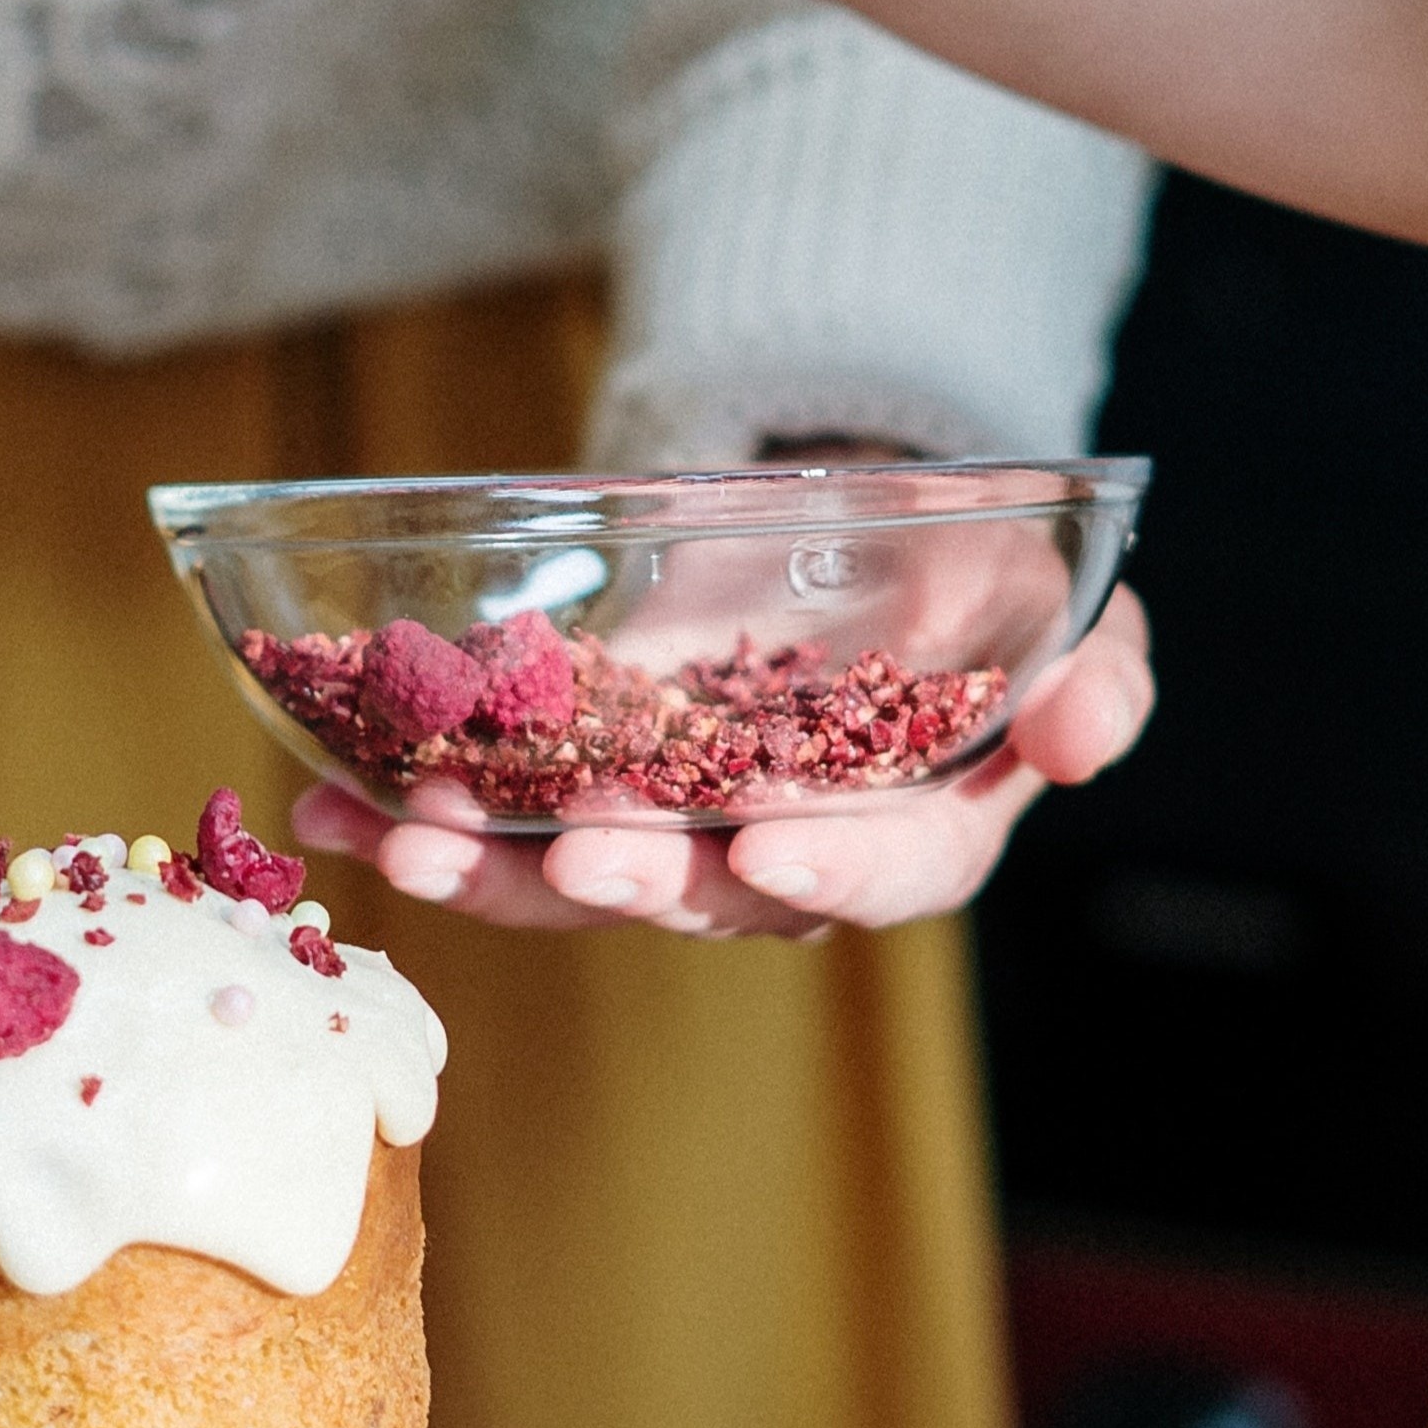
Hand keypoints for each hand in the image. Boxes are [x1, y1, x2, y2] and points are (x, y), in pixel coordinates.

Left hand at [294, 586, 1152, 939]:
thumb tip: (1080, 733)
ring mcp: (675, 830)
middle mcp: (788, 856)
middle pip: (709, 898)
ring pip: (584, 880)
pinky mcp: (589, 788)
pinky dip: (419, 816)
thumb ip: (1097, 676)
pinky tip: (330, 802)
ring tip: (404, 837)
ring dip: (492, 868)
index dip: (831, 869)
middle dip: (630, 880)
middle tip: (570, 853)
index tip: (768, 846)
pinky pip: (508, 823)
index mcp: (917, 833)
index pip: (888, 877)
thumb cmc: (983, 583)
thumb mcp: (1064, 605)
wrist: (869, 530)